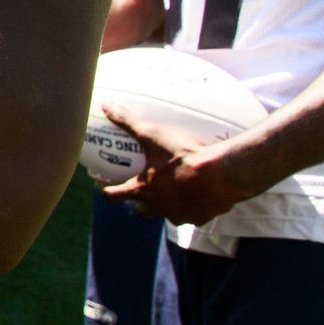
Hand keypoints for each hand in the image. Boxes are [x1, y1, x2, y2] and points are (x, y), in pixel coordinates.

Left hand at [99, 105, 266, 225]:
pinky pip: (192, 215)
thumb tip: (107, 107)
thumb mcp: (152, 135)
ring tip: (172, 192)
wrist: (220, 174)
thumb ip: (128, 122)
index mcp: (143, 190)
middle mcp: (159, 207)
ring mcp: (180, 215)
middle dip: (138, 203)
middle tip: (140, 191)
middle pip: (141, 210)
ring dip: (166, 206)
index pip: (115, 195)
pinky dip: (192, 207)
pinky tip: (198, 196)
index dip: (106, 190)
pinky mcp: (200, 218)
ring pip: (168, 214)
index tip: (103, 185)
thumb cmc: (183, 156)